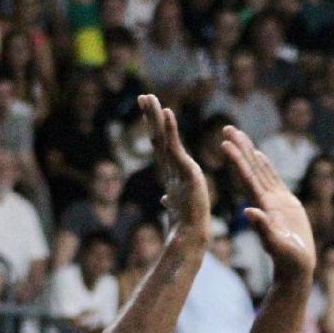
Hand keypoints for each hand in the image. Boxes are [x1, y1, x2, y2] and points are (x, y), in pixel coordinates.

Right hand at [139, 93, 209, 239]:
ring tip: (147, 98)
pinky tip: (167, 112)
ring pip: (162, 138)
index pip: (162, 147)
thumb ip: (170, 200)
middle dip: (150, 117)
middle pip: (157, 138)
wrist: (190, 236)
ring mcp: (176, 169)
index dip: (156, 128)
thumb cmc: (185, 226)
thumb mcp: (178, 208)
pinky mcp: (184, 170)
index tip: (151, 112)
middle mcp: (170, 169)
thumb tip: (164, 200)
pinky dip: (170, 129)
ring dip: (155, 117)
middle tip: (143, 97)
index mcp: (171, 174)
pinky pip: (175, 146)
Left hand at [221, 125, 315, 277]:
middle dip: (240, 148)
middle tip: (227, 127)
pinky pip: (274, 180)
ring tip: (239, 134)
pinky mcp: (286, 204)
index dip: (237, 161)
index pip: (247, 179)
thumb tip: (248, 212)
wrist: (296, 270)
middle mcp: (266, 201)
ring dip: (250, 152)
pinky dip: (266, 166)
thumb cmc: (287, 261)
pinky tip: (259, 155)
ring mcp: (275, 201)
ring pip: (260, 171)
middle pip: (251, 169)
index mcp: (262, 207)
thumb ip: (263, 229)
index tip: (225, 143)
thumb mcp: (276, 245)